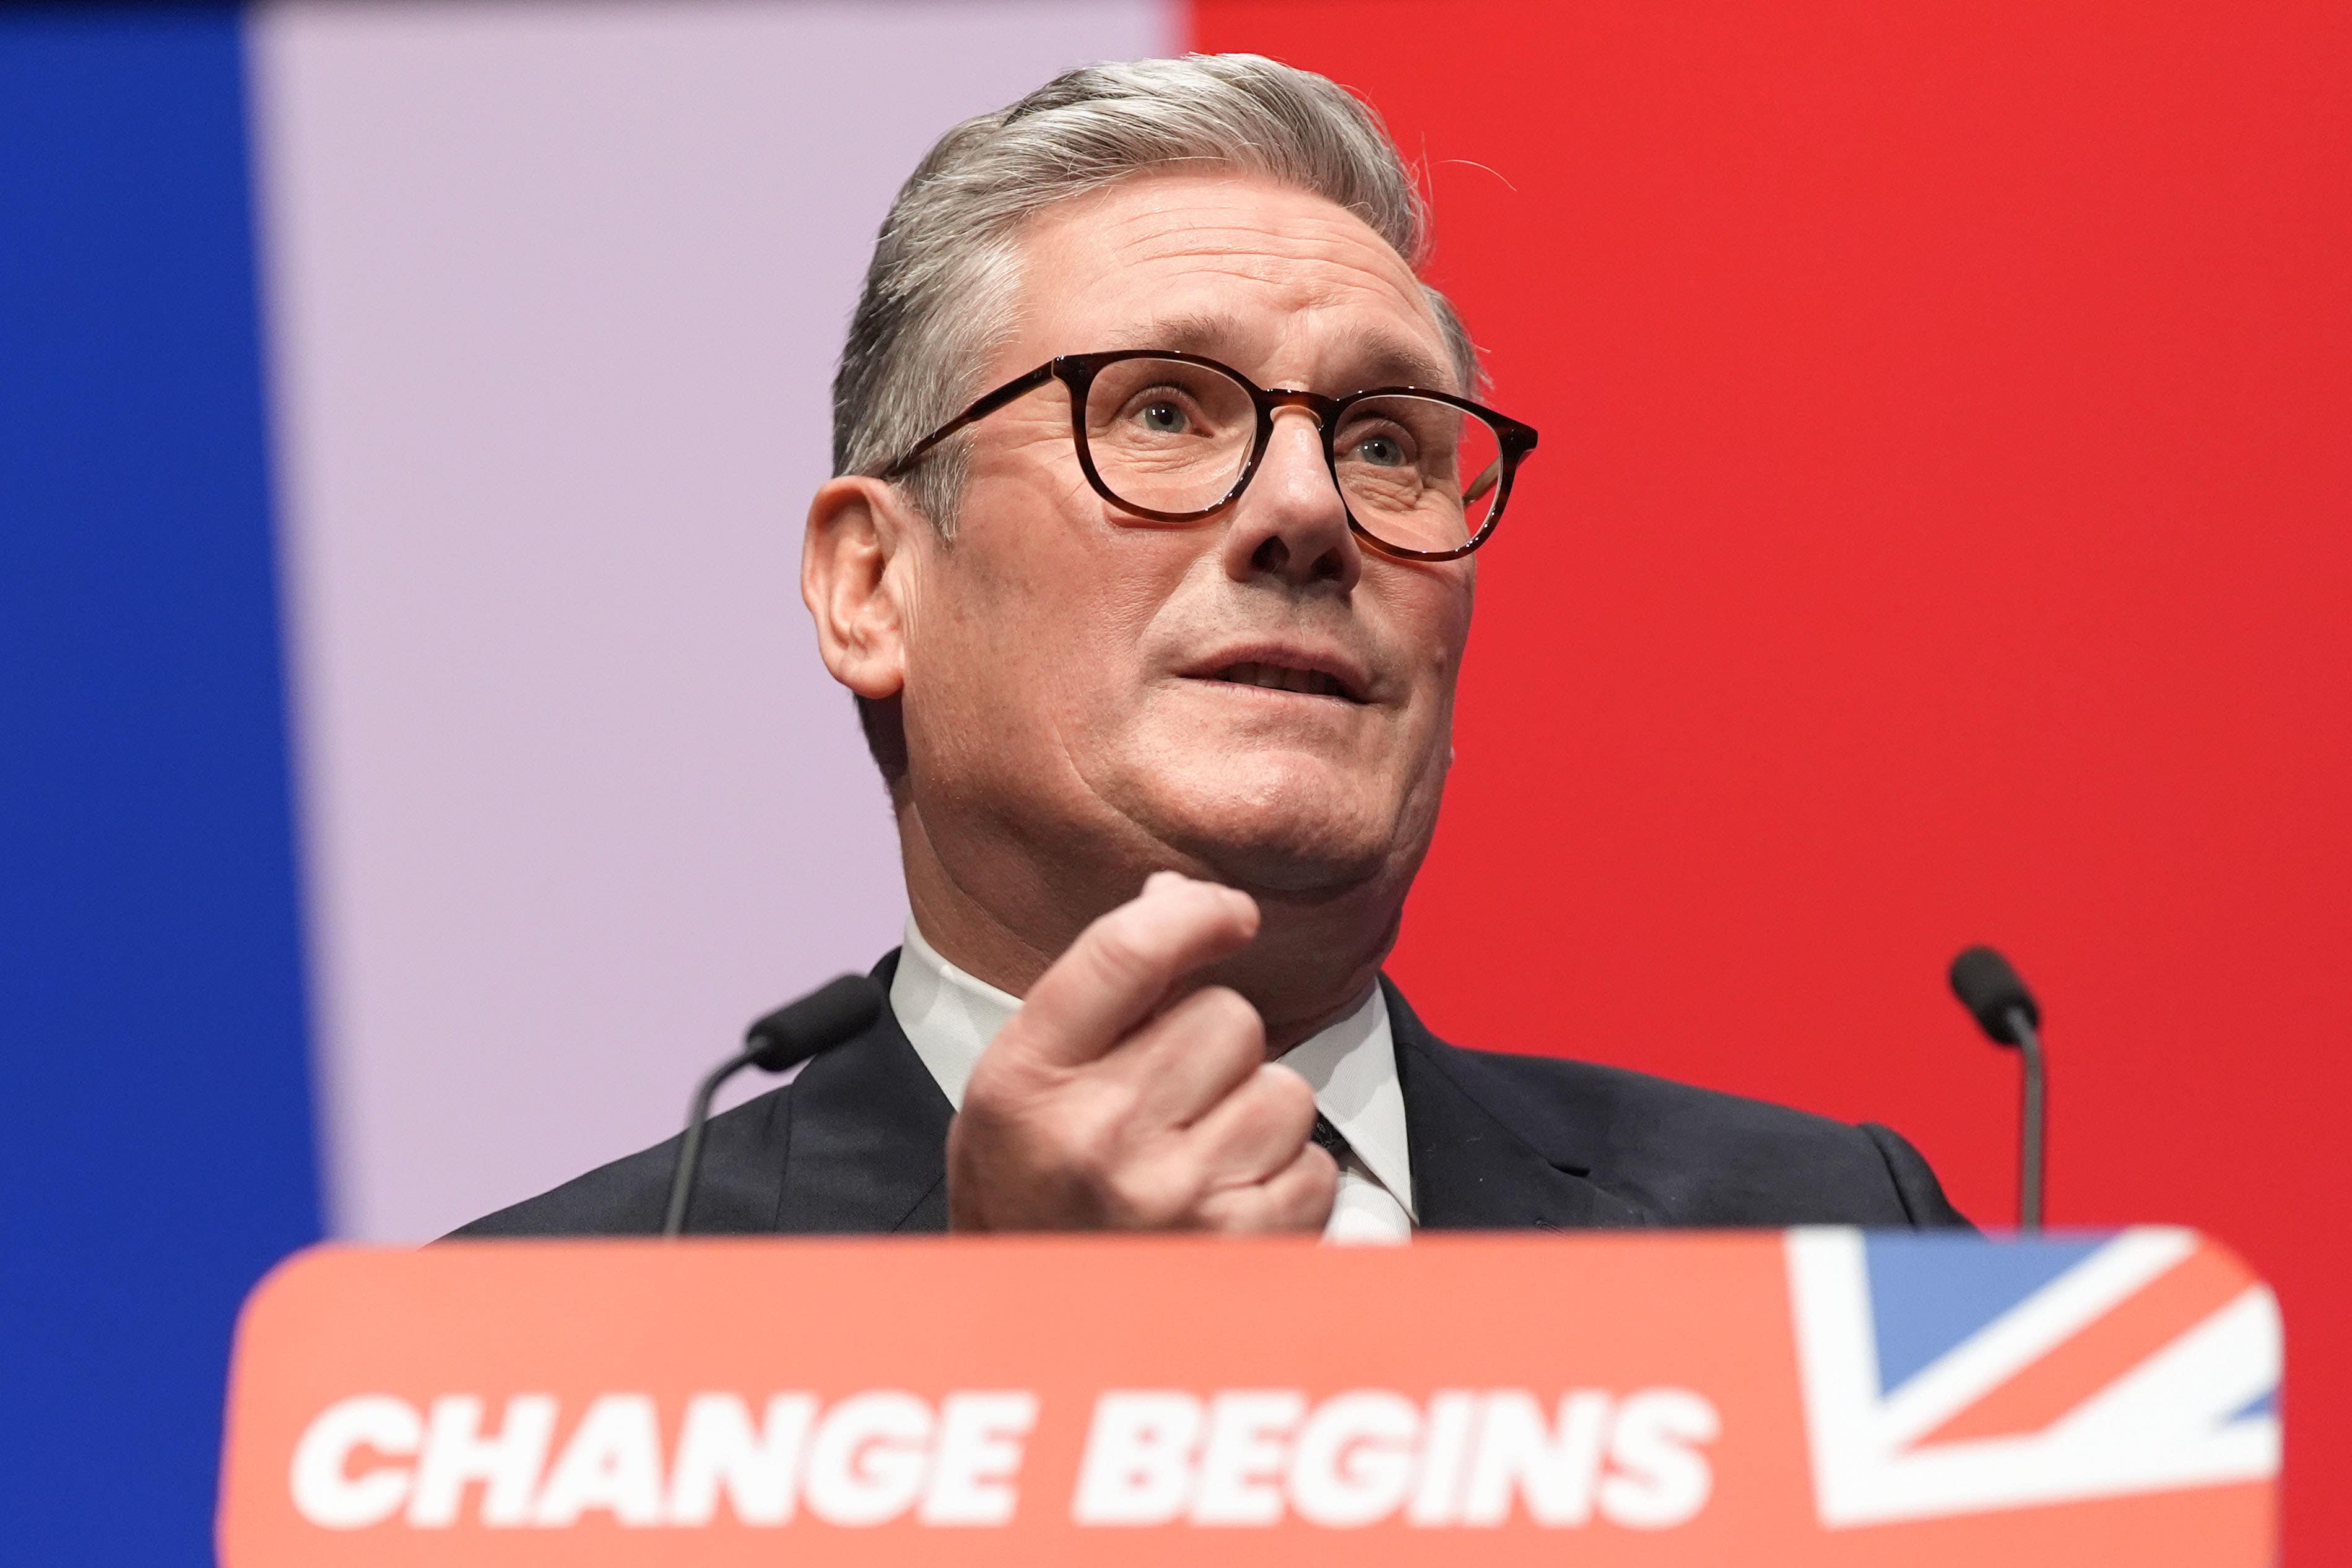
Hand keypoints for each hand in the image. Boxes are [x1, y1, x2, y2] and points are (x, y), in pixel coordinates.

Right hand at [946, 872, 1337, 1232]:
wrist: (1038, 1335)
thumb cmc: (1031, 1194)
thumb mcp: (1024, 1085)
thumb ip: (1096, 992)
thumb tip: (1181, 897)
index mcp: (1026, 1083)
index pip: (1127, 951)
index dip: (1195, 912)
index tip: (1227, 911)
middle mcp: (1097, 1138)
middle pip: (1227, 1017)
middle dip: (1215, 1043)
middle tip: (1170, 1096)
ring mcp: (1174, 1198)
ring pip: (1283, 1089)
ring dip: (1255, 1112)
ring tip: (1196, 1156)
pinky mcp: (1241, 1250)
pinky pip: (1314, 1168)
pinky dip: (1284, 1181)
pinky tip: (1224, 1203)